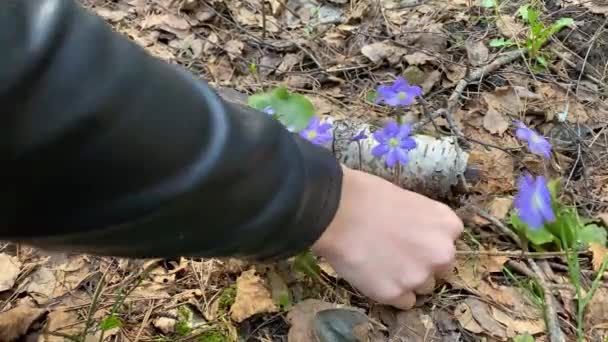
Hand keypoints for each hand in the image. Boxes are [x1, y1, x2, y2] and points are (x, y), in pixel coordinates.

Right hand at [312, 165, 462, 309]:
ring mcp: (419, 276)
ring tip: (381, 264)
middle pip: (440, 268)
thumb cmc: (367, 196)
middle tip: (396, 254)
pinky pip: (403, 301)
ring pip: (422, 287)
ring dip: (407, 279)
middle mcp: (441, 253)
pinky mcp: (395, 294)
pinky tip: (374, 275)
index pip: (449, 241)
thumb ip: (422, 222)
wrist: (337, 212)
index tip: (411, 237)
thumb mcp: (408, 199)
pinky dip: (390, 292)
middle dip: (422, 263)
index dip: (428, 240)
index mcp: (446, 224)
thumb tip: (415, 234)